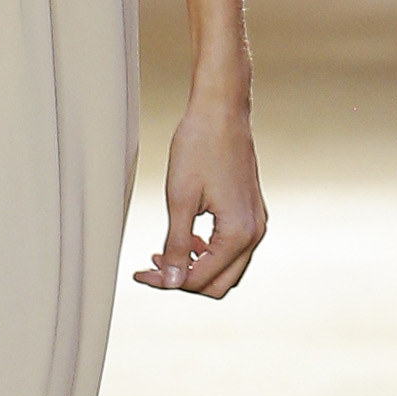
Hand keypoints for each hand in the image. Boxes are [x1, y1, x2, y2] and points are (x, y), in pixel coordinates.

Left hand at [134, 93, 265, 299]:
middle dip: (183, 280)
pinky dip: (208, 252)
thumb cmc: (199, 146)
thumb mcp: (179, 199)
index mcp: (238, 233)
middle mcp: (254, 233)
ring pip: (226, 268)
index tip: (140, 273)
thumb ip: (175, 245)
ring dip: (196, 267)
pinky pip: (232, 249)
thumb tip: (170, 280)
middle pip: (218, 284)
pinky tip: (185, 238)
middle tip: (151, 268)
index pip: (200, 279)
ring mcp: (256, 223)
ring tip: (163, 252)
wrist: (221, 111)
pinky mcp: (251, 213)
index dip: (167, 281)